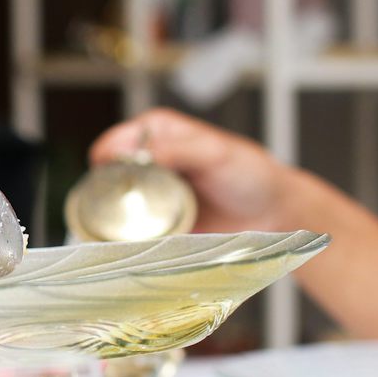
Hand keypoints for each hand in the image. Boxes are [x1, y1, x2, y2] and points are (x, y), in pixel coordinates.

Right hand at [90, 108, 293, 232]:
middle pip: (108, 175)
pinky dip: (129, 236)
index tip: (112, 181)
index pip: (116, 141)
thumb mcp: (216, 153)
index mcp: (157, 131)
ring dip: (114, 218)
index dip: (108, 161)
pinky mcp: (156, 222)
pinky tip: (136, 245)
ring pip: (114, 203)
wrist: (272, 213)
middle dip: (106, 194)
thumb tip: (140, 153)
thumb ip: (178, 148)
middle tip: (118, 212)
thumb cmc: (249, 174)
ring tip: (126, 232)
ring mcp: (150, 193)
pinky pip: (131, 228)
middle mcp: (147, 160)